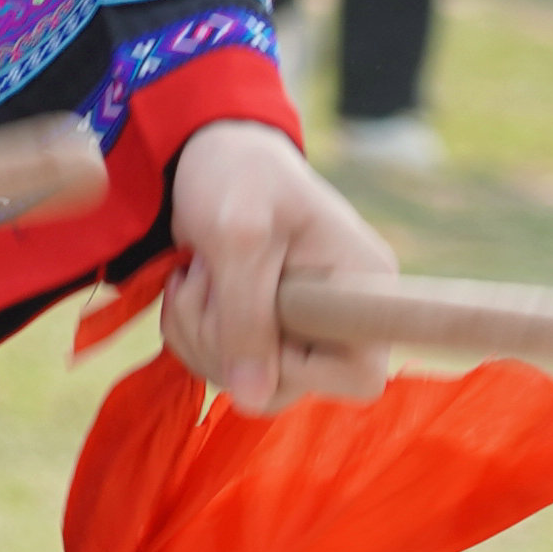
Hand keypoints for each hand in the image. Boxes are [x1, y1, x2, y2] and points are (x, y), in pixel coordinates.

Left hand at [156, 119, 399, 414]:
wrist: (210, 153)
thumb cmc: (235, 177)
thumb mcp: (237, 236)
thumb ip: (246, 314)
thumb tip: (251, 398)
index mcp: (364, 286)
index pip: (358, 376)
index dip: (298, 366)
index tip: (261, 313)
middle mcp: (343, 316)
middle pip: (287, 388)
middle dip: (224, 344)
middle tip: (198, 283)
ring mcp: (302, 327)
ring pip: (247, 383)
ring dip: (200, 336)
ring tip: (192, 275)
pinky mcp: (265, 329)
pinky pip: (226, 367)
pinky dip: (193, 334)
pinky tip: (188, 287)